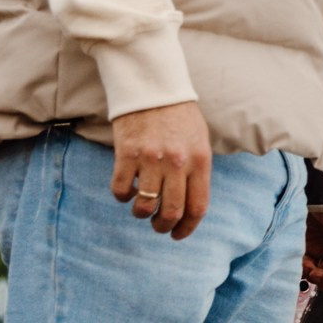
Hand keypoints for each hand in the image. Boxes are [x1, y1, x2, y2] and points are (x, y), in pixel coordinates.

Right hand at [110, 101, 212, 239]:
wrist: (153, 88)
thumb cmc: (179, 116)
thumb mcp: (199, 141)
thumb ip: (197, 170)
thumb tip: (190, 203)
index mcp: (201, 160)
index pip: (198, 206)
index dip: (188, 227)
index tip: (178, 234)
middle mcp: (178, 163)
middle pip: (171, 212)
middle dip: (163, 226)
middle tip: (158, 226)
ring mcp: (151, 159)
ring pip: (144, 206)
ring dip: (141, 213)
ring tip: (141, 208)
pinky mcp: (127, 154)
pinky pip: (121, 190)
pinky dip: (122, 196)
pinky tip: (126, 190)